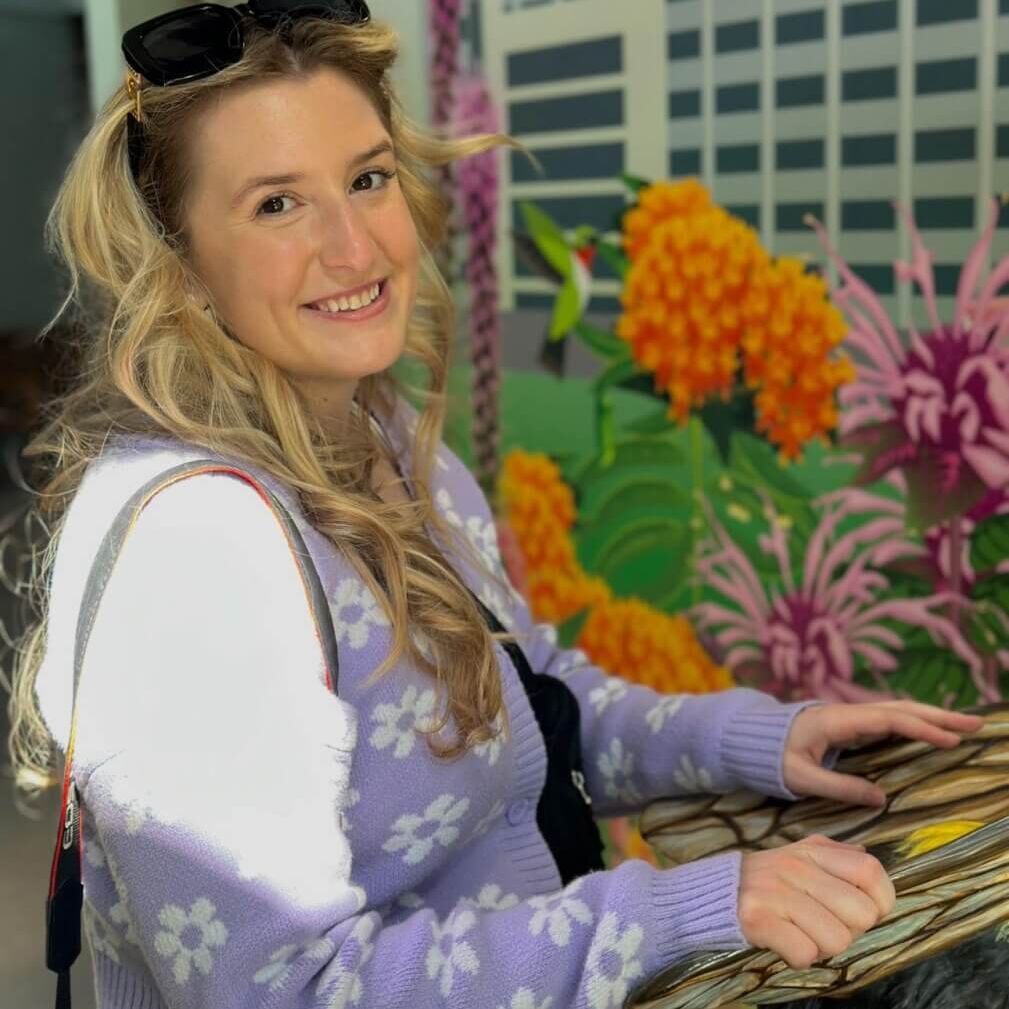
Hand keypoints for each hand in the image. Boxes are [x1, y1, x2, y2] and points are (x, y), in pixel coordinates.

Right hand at [738, 834, 895, 969]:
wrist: (716, 891)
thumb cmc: (768, 879)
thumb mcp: (800, 854)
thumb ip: (835, 854)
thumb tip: (867, 857)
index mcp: (811, 851)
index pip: (870, 871)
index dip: (881, 899)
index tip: (866, 912)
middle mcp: (795, 867)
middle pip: (861, 914)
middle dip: (850, 930)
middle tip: (824, 925)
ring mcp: (776, 892)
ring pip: (837, 940)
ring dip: (823, 948)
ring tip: (803, 934)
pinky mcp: (757, 918)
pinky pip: (805, 954)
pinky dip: (799, 957)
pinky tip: (786, 943)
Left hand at [784, 701, 984, 805]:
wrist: (750, 736)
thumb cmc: (770, 757)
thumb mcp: (800, 778)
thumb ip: (839, 787)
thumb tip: (882, 798)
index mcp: (836, 721)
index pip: (886, 720)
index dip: (919, 728)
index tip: (949, 739)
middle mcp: (847, 713)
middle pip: (899, 709)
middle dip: (938, 715)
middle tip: (976, 724)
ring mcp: (849, 717)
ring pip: (897, 712)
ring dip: (931, 717)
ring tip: (966, 726)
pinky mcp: (850, 724)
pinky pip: (888, 720)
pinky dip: (915, 722)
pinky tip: (934, 731)